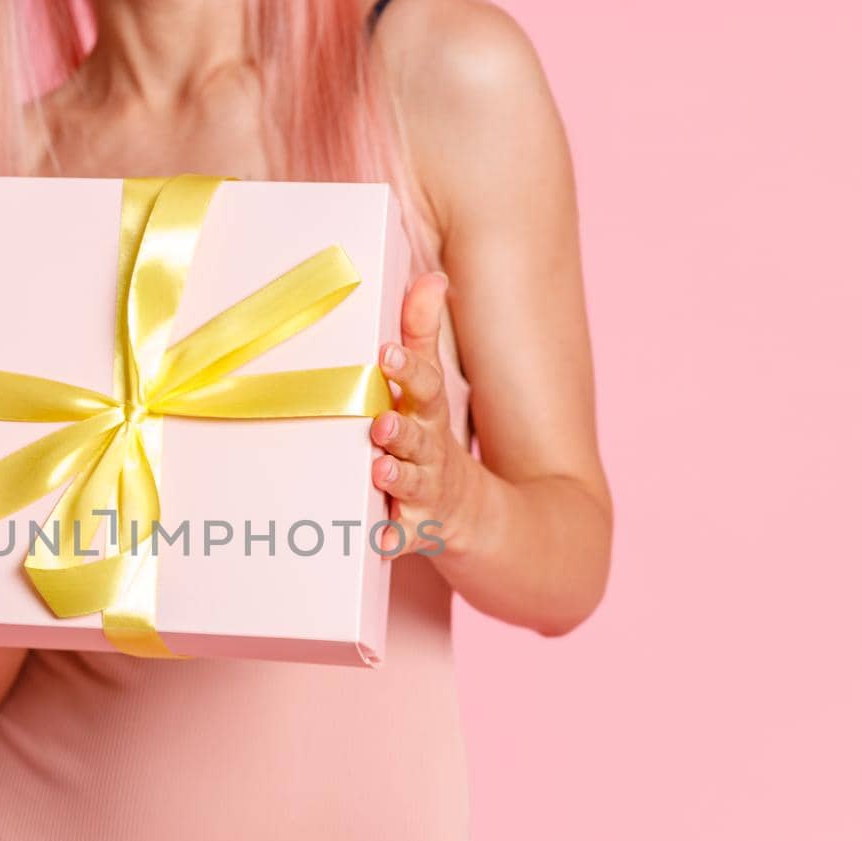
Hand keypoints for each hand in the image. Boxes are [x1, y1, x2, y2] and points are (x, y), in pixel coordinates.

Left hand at [369, 271, 477, 557]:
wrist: (481, 519)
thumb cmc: (436, 444)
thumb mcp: (431, 391)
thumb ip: (423, 335)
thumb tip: (432, 277)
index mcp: (429, 415)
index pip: (424, 386)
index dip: (408, 368)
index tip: (386, 352)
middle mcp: (430, 452)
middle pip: (418, 436)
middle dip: (401, 429)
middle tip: (381, 422)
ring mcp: (425, 493)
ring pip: (411, 483)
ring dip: (397, 476)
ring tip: (381, 467)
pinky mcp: (418, 529)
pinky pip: (403, 537)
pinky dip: (393, 540)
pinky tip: (380, 542)